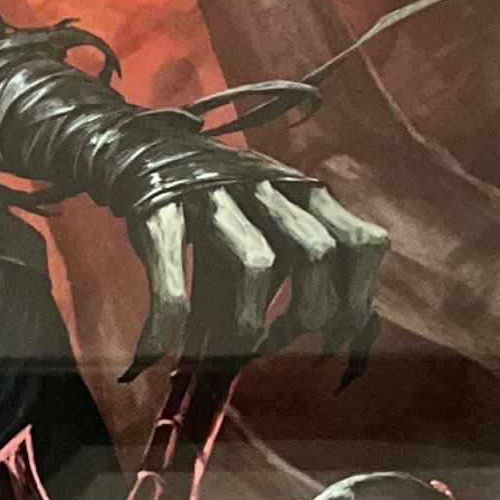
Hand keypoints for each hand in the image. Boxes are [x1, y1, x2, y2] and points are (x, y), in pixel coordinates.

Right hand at [125, 178, 386, 380]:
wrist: (138, 148)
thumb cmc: (214, 207)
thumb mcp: (264, 225)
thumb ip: (295, 273)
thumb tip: (325, 347)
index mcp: (302, 193)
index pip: (361, 242)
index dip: (360, 299)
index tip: (338, 340)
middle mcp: (266, 188)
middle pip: (318, 252)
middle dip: (310, 312)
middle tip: (282, 343)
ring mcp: (214, 195)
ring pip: (256, 259)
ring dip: (250, 320)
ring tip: (235, 347)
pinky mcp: (162, 209)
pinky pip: (172, 270)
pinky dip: (163, 321)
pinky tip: (150, 351)